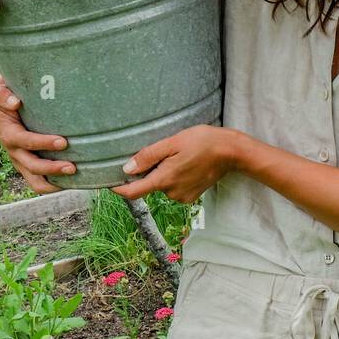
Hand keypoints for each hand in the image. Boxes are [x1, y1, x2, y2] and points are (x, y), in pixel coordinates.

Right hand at [0, 74, 73, 193]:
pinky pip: (39, 182)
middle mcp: (14, 151)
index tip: (63, 141)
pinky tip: (72, 182)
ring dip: (54, 182)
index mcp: (9, 134)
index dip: (43, 143)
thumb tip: (15, 102)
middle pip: (32, 166)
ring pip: (35, 181)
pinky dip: (54, 185)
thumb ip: (2, 95)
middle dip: (52, 168)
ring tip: (75, 177)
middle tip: (73, 166)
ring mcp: (21, 161)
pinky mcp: (28, 164)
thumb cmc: (1, 98)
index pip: (26, 142)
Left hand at [111, 125, 242, 202]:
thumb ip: (148, 156)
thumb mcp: (172, 143)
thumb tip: (127, 169)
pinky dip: (175, 177)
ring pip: (163, 185)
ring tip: (180, 156)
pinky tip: (187, 164)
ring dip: (164, 173)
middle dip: (150, 171)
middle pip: (149, 185)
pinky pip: (174, 187)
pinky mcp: (192, 196)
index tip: (108, 183)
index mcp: (164, 180)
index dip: (118, 188)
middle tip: (164, 151)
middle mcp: (172, 193)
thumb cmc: (202, 142)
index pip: (133, 192)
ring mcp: (183, 196)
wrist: (230, 152)